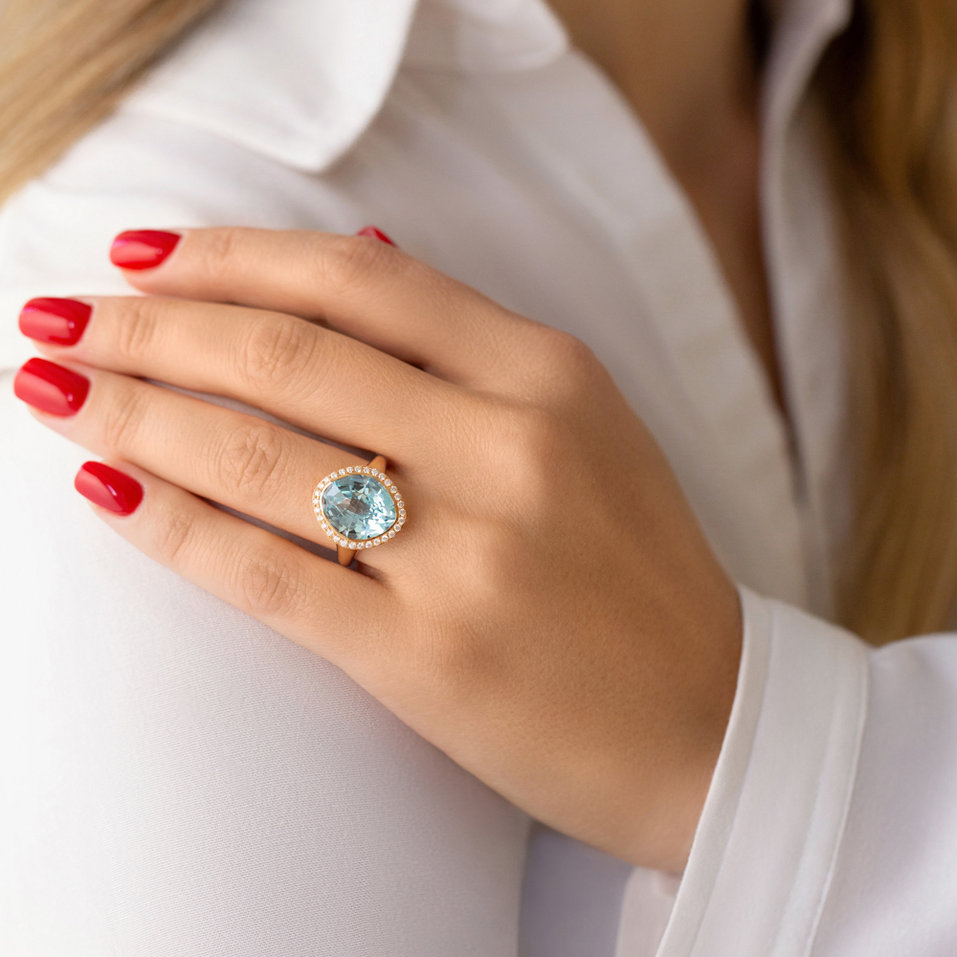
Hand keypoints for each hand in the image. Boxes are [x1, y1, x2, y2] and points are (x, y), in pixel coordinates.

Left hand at [15, 227, 741, 872]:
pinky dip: (172, 527)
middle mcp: (507, 447)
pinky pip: (264, 573)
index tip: (145, 258)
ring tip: (56, 395)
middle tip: (63, 322)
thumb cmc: (638, 571)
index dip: (232, 257)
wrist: (706, 719)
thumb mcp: (585, 426)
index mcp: (549, 376)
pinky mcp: (424, 655)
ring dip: (135, 416)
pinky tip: (109, 494)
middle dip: (150, 329)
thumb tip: (357, 251)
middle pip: (287, 354)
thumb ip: (469, 347)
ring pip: (259, 455)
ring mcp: (466, 553)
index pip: (359, 280)